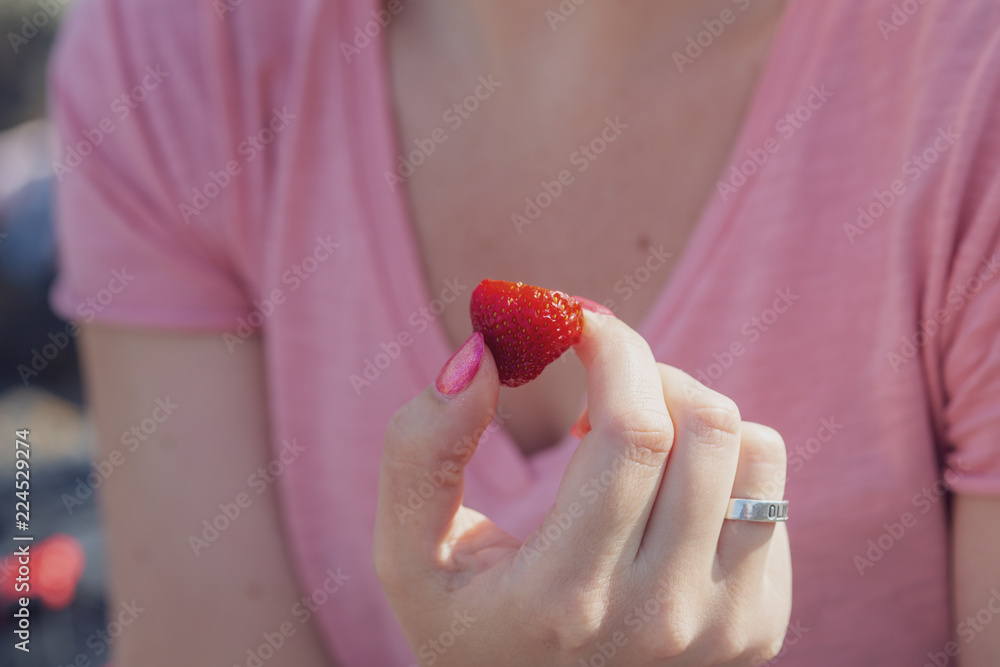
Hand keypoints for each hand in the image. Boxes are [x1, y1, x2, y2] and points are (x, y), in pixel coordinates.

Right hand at [374, 311, 791, 665]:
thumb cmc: (473, 626)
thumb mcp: (411, 556)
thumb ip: (419, 455)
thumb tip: (480, 355)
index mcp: (566, 598)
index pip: (630, 432)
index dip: (612, 349)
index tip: (580, 320)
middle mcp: (660, 617)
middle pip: (701, 426)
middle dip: (646, 370)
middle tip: (599, 377)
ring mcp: (724, 628)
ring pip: (753, 447)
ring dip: (687, 411)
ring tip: (632, 440)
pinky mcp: (761, 626)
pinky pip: (771, 489)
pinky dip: (718, 462)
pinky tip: (664, 495)